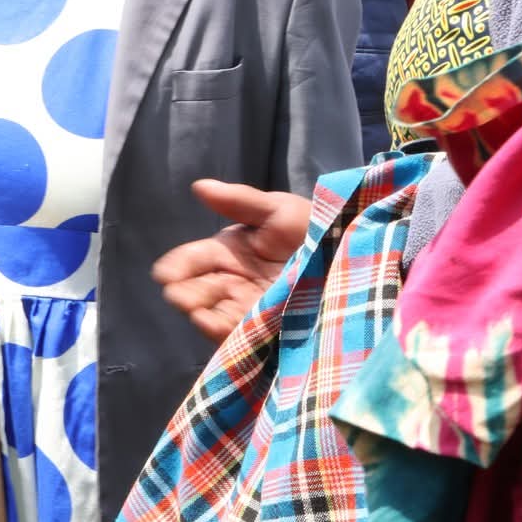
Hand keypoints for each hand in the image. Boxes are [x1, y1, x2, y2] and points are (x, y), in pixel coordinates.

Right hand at [153, 180, 312, 342]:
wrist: (356, 261)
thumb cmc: (316, 230)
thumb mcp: (279, 210)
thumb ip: (239, 201)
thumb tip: (198, 186)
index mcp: (228, 253)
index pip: (192, 260)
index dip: (177, 267)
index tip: (166, 274)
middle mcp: (231, 282)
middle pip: (194, 290)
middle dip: (184, 293)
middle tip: (180, 295)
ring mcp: (245, 308)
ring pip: (209, 313)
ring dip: (199, 312)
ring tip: (195, 310)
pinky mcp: (261, 330)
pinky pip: (233, 334)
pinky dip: (219, 331)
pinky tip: (212, 324)